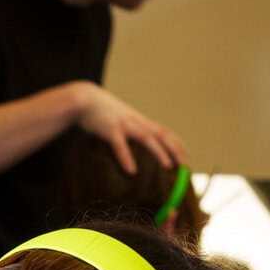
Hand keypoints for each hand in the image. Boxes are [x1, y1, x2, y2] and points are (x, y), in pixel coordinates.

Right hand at [71, 83, 185, 176]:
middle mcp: (136, 121)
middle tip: (184, 164)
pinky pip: (120, 145)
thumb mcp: (119, 119)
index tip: (185, 155)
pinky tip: (132, 171)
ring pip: (146, 138)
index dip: (176, 142)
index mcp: (139, 120)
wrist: (84, 99)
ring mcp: (124, 124)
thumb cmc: (100, 112)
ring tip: (168, 166)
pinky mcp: (110, 130)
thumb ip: (129, 130)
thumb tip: (134, 145)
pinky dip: (127, 157)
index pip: (164, 130)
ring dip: (159, 152)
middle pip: (161, 134)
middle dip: (174, 148)